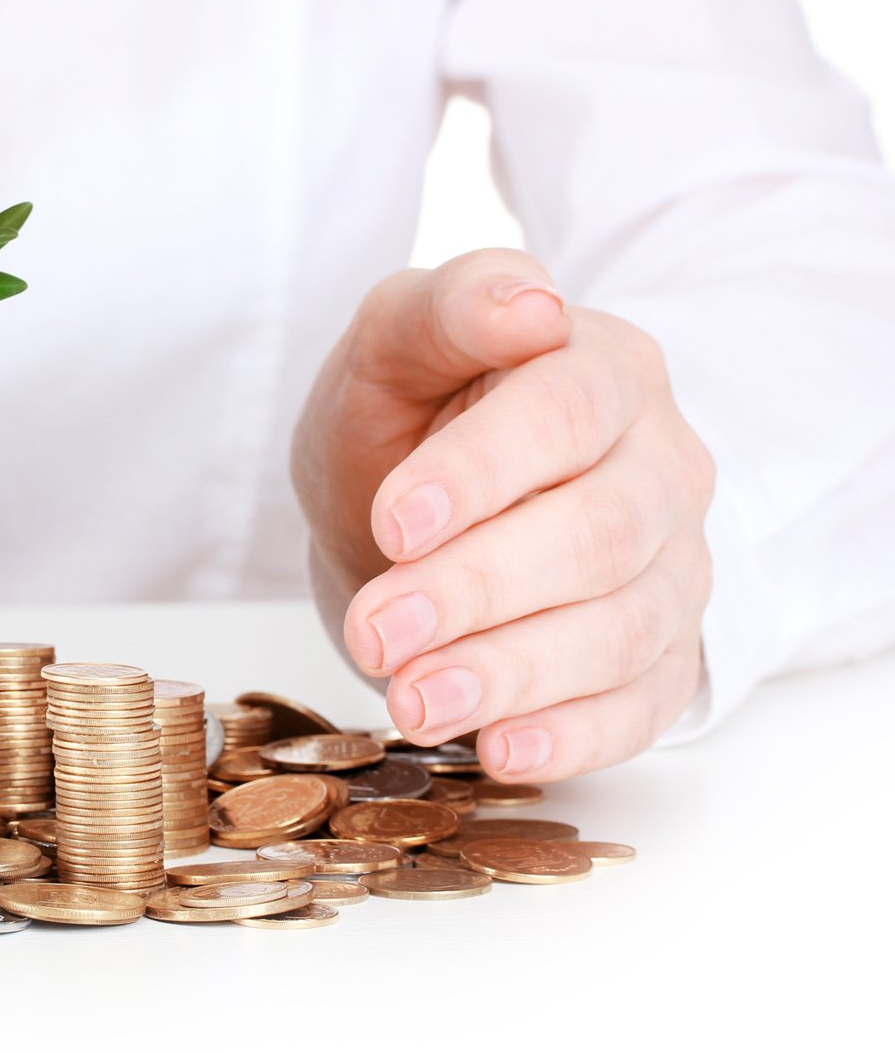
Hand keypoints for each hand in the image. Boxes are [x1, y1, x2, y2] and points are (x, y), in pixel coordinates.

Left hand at [291, 249, 714, 781]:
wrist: (410, 514)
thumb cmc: (405, 419)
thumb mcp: (391, 347)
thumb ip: (447, 308)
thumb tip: (530, 304)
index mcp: (606, 369)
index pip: (567, 412)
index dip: (482, 471)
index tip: (394, 521)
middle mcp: (661, 466)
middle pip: (597, 534)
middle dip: (478, 590)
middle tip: (377, 632)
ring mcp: (674, 568)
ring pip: (621, 630)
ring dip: (511, 674)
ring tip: (411, 702)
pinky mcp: (659, 658)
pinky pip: (639, 707)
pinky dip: (572, 737)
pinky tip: (501, 749)